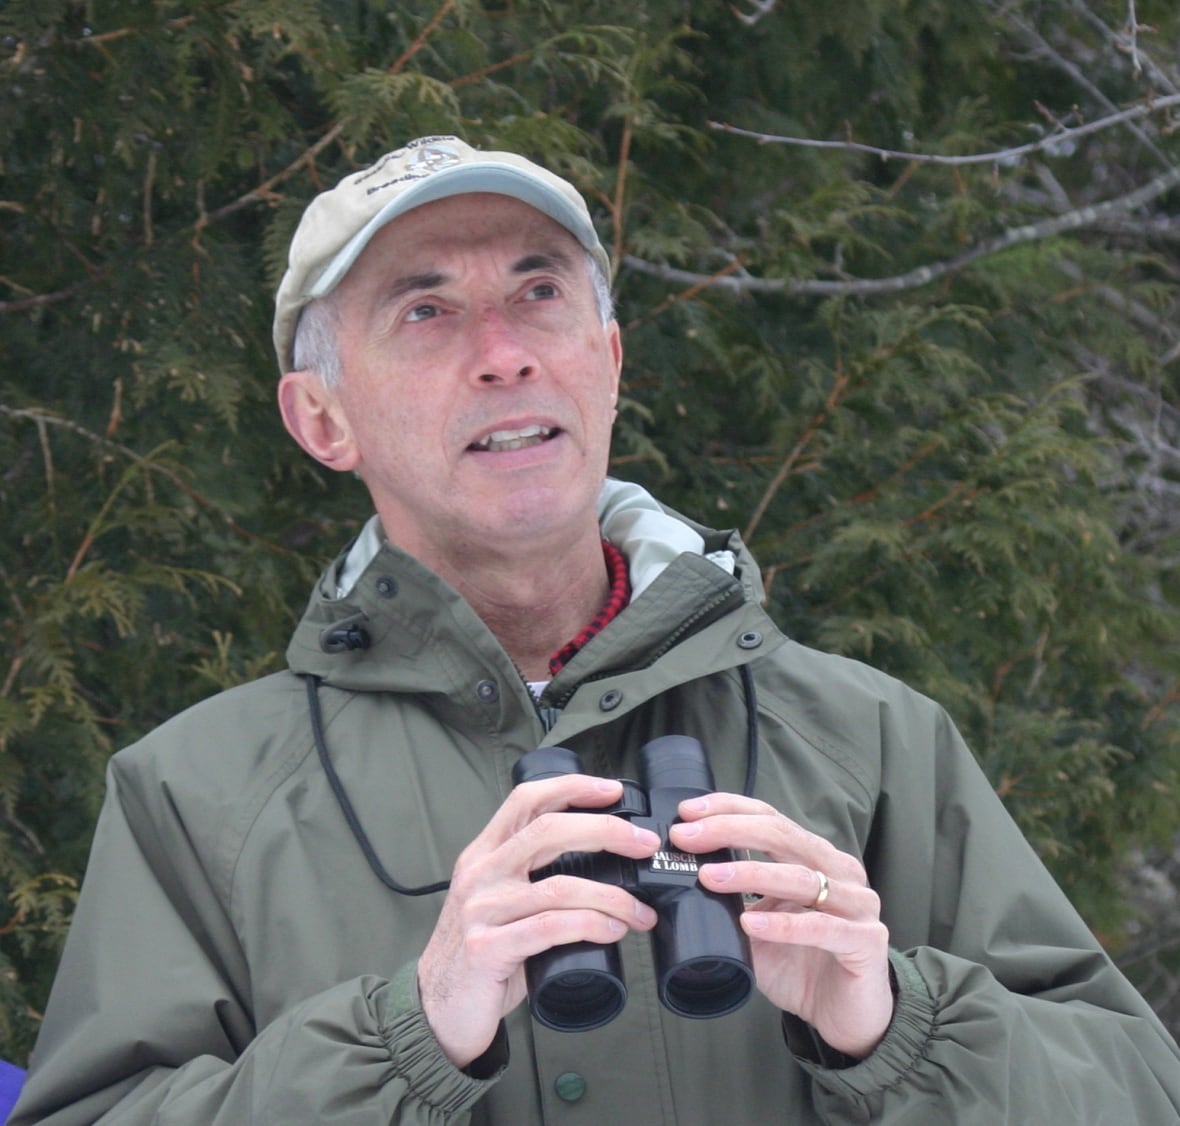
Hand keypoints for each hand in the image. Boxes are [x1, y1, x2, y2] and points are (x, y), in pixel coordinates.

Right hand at [417, 775, 660, 1067]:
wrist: (439, 1010)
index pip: (527, 800)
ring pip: (559, 885)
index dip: (571, 787)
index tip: (613, 790)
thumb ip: (533, 877)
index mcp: (484, 853)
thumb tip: (606, 865)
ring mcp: (481, 910)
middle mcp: (480, 873)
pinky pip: (551, 927)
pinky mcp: (487, 949)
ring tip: (640, 911)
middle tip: (645, 845)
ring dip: (611, 896)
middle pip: (548, 830)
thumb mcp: (500, 900)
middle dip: (606, 830)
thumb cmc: (484, 953)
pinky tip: (613, 931)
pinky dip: (590, 926)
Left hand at [669, 793, 891, 1059]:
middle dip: (730, 831)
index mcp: (815, 858)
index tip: (687, 812)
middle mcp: (840, 871)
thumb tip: (681, 883)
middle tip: (688, 838)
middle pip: (783, 835)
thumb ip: (731, 904)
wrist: (848, 1016)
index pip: (770, 818)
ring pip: (800, 878)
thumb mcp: (758, 927)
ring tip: (709, 877)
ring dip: (751, 875)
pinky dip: (784, 925)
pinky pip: (823, 928)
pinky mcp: (866, 942)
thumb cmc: (803, 964)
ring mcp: (858, 905)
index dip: (729, 809)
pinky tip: (752, 923)